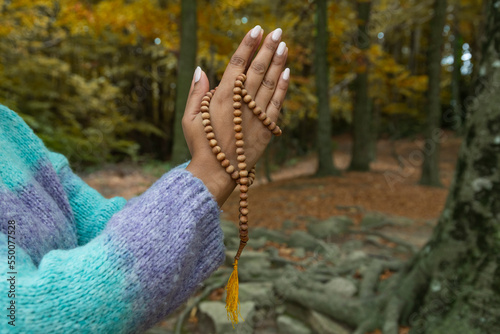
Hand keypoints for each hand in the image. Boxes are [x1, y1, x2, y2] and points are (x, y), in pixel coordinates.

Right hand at [183, 25, 289, 206]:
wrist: (218, 172)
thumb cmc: (201, 145)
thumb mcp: (190, 118)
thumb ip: (197, 92)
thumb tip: (201, 68)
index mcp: (222, 98)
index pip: (238, 64)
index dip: (248, 45)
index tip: (256, 30)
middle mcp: (242, 103)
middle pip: (258, 69)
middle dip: (268, 48)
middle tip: (276, 31)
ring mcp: (257, 115)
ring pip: (270, 83)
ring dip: (278, 62)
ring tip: (284, 45)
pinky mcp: (266, 127)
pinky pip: (277, 102)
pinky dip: (283, 86)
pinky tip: (287, 71)